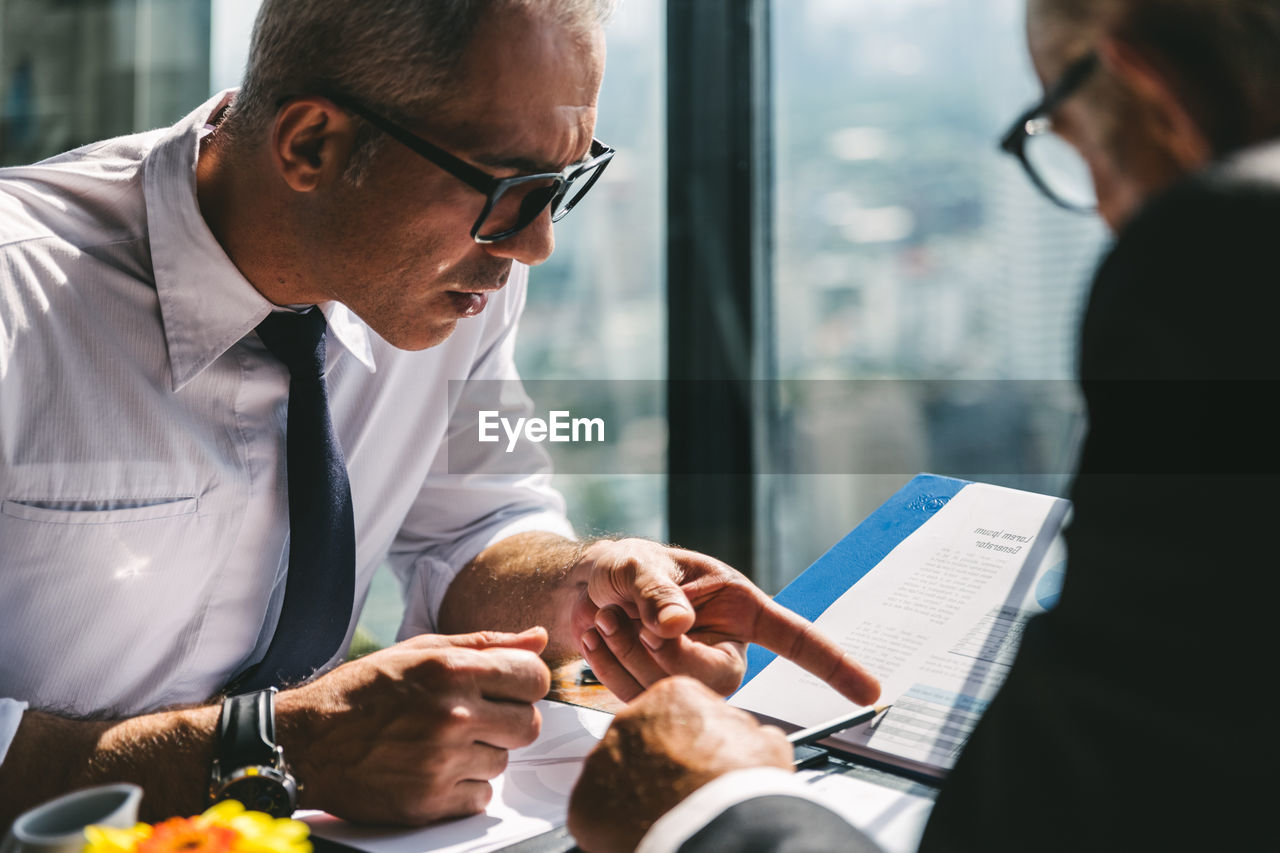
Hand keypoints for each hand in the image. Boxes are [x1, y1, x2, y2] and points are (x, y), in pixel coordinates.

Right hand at [276, 627, 550, 824]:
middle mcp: (452, 715)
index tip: (506, 688)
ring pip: (504, 763)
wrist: (308, 741)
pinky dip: (464, 787)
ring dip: (481, 754)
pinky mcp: (429, 802)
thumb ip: (486, 644)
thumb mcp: (422, 651)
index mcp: (453, 671)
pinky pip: (481, 797)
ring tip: (441, 742)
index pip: (535, 678)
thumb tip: (538, 638)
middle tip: (475, 718)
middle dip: (509, 721)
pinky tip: (434, 769)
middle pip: (530, 725)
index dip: (523, 683)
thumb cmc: (365, 691)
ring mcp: (442, 762)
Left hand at [567, 676, 792, 852]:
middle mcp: (629, 719)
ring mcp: (602, 759)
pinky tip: (645, 829)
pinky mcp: (584, 801)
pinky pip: (598, 808)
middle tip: (680, 790)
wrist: (720, 833)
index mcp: (673, 694)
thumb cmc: (742, 788)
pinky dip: (616, 821)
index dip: (690, 740)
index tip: (697, 760)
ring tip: (665, 814)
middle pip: (641, 739)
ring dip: (635, 790)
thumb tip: (747, 735)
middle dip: (657, 762)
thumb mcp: (764, 742)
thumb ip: (743, 730)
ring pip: (617, 772)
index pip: (675, 711)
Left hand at [569, 539, 879, 703]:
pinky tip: (599, 635)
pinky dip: (610, 667)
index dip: (833, 664)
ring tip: (608, 616)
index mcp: (739, 607)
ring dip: (628, 654)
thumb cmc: (625, 567)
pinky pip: (640, 702)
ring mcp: (694, 675)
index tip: (869, 691)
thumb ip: (656, 591)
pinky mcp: (662, 696)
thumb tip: (677, 625)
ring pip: (675, 693)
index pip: (795, 638)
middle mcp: (724, 646)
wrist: (584, 590)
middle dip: (664, 652)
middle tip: (628, 616)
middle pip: (716, 678)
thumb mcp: (639, 564)